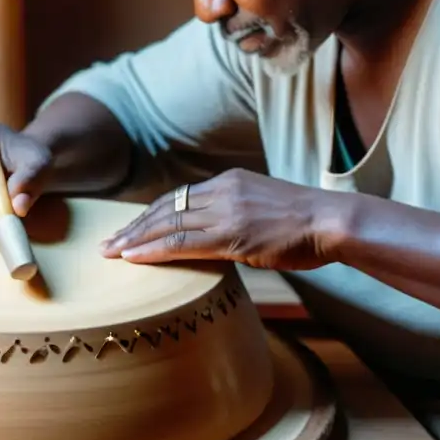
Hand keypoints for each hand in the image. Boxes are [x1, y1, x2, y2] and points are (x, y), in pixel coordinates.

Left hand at [98, 168, 339, 270]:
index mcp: (229, 182)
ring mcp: (225, 211)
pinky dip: (154, 249)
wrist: (332, 222)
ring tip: (110, 251)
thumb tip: (222, 237)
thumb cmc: (307, 224)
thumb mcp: (265, 210)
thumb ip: (238, 217)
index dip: (150, 215)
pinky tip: (133, 257)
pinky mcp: (231, 233)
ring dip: (135, 239)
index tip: (129, 228)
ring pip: (167, 223)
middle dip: (133, 226)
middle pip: (165, 208)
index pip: (178, 198)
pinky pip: (182, 241)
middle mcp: (221, 191)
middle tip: (107, 242)